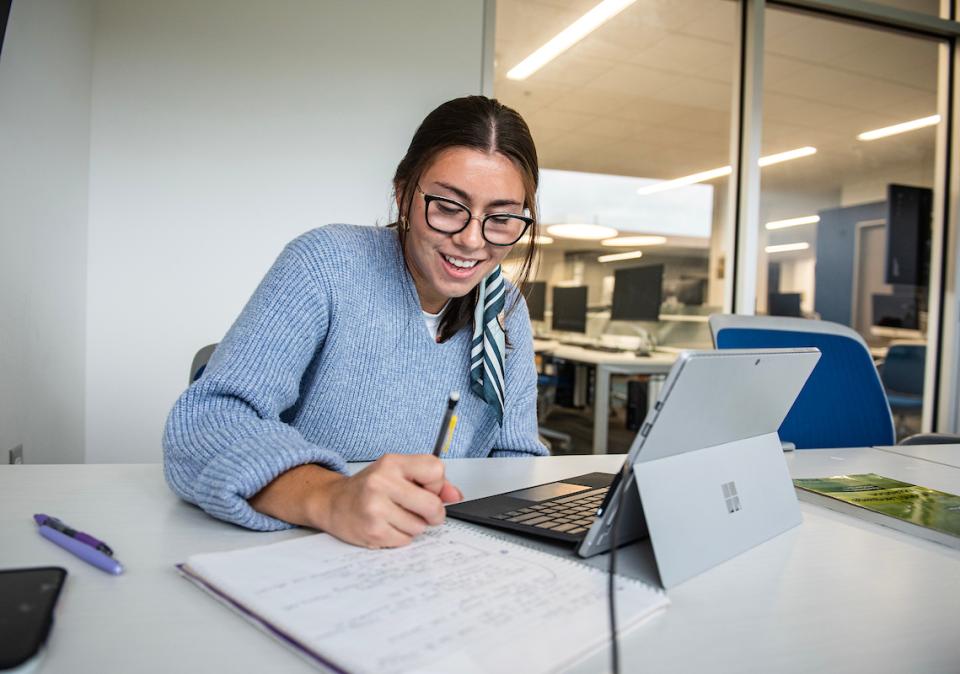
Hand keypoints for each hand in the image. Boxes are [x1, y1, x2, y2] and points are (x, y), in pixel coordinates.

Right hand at [312, 454, 462, 548]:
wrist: (332, 503)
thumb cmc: (369, 487)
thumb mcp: (397, 473)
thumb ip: (429, 481)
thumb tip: (456, 495)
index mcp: (392, 463)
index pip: (436, 471)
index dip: (437, 485)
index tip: (427, 489)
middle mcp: (382, 482)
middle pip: (432, 504)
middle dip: (433, 513)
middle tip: (423, 512)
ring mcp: (376, 508)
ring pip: (420, 526)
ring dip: (414, 526)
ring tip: (395, 516)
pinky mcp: (373, 531)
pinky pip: (405, 540)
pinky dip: (400, 537)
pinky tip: (386, 526)